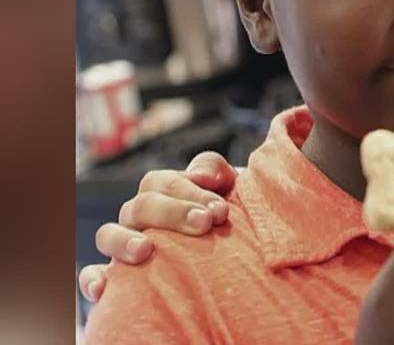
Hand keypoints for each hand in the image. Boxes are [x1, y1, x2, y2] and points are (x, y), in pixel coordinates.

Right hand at [77, 151, 237, 301]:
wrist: (234, 250)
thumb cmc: (224, 214)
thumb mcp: (228, 187)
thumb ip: (214, 170)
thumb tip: (201, 176)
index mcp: (161, 190)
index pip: (163, 183)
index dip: (191, 192)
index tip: (220, 211)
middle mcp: (138, 215)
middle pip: (141, 206)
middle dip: (173, 213)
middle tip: (204, 223)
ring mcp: (124, 243)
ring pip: (108, 234)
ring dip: (124, 241)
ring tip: (145, 250)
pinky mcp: (117, 276)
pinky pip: (94, 275)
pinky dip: (93, 279)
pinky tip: (101, 289)